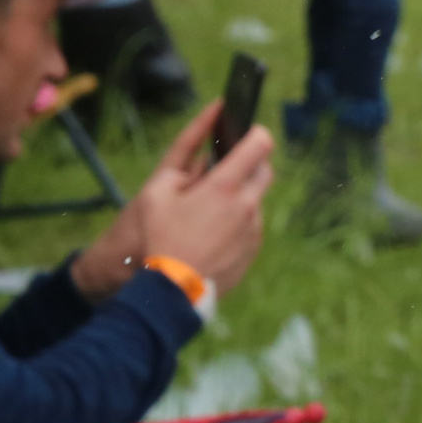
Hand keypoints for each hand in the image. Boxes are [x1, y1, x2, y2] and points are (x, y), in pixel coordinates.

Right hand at [73, 103, 271, 300]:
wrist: (172, 290)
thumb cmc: (160, 238)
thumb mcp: (156, 194)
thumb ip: (182, 166)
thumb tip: (206, 154)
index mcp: (225, 185)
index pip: (260, 143)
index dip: (256, 133)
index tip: (248, 132)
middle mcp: (247, 204)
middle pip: (265, 170)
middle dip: (252, 164)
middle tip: (229, 169)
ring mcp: (254, 227)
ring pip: (256, 200)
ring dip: (242, 197)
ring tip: (212, 210)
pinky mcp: (254, 247)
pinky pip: (252, 225)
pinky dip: (239, 222)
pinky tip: (214, 233)